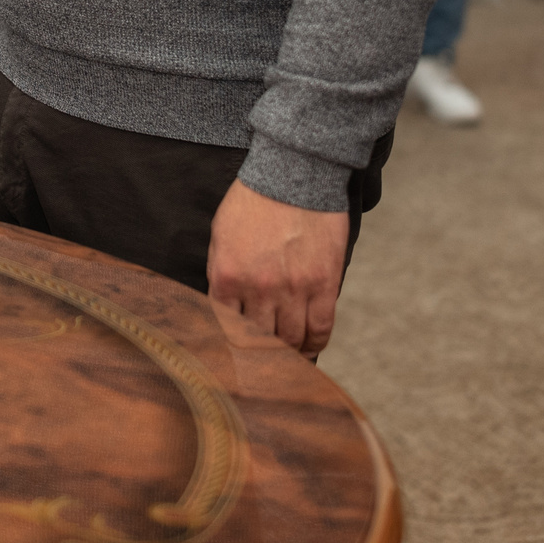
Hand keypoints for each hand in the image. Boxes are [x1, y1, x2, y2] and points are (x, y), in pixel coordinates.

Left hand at [206, 180, 348, 358]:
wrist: (294, 174)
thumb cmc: (253, 202)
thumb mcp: (220, 236)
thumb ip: (220, 274)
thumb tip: (224, 310)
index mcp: (226, 277)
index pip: (226, 331)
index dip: (233, 351)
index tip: (238, 361)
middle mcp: (258, 289)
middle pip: (260, 343)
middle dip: (261, 359)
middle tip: (264, 368)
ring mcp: (293, 288)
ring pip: (291, 341)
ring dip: (288, 355)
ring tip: (287, 359)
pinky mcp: (323, 284)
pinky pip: (321, 329)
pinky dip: (315, 345)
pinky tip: (310, 348)